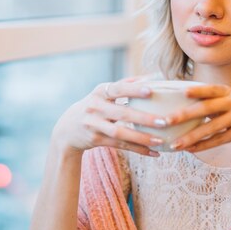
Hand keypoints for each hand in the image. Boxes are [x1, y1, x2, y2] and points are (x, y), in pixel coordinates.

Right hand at [51, 78, 167, 156]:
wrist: (67, 129)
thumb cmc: (93, 107)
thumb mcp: (102, 93)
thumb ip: (123, 85)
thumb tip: (149, 77)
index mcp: (99, 92)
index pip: (118, 89)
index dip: (133, 89)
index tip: (150, 90)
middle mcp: (95, 107)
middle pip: (121, 113)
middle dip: (143, 118)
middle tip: (163, 121)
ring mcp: (94, 125)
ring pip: (120, 133)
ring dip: (141, 137)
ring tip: (159, 140)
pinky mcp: (95, 140)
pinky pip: (120, 146)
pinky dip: (137, 149)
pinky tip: (153, 152)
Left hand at [168, 84, 230, 161]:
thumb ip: (214, 103)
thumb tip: (185, 106)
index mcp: (230, 93)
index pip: (211, 89)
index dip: (197, 90)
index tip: (181, 91)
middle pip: (207, 108)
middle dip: (184, 115)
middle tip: (166, 120)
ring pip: (211, 127)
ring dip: (191, 136)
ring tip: (175, 143)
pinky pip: (221, 139)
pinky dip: (204, 145)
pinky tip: (191, 149)